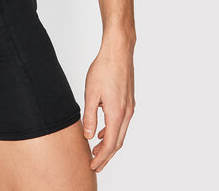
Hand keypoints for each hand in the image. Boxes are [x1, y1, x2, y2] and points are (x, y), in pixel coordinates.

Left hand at [82, 40, 135, 172]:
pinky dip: (113, 131)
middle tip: (95, 164)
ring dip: (110, 143)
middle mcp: (127, 113)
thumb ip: (90, 117)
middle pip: (118, 142)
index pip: (111, 144)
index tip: (93, 166)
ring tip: (97, 150)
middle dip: (106, 155)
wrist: (118, 52)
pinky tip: (103, 130)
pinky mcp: (128, 100)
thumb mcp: (91, 93)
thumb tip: (89, 136)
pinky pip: (122, 122)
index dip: (102, 158)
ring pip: (121, 132)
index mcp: (117, 113)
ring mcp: (129, 107)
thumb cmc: (104, 68)